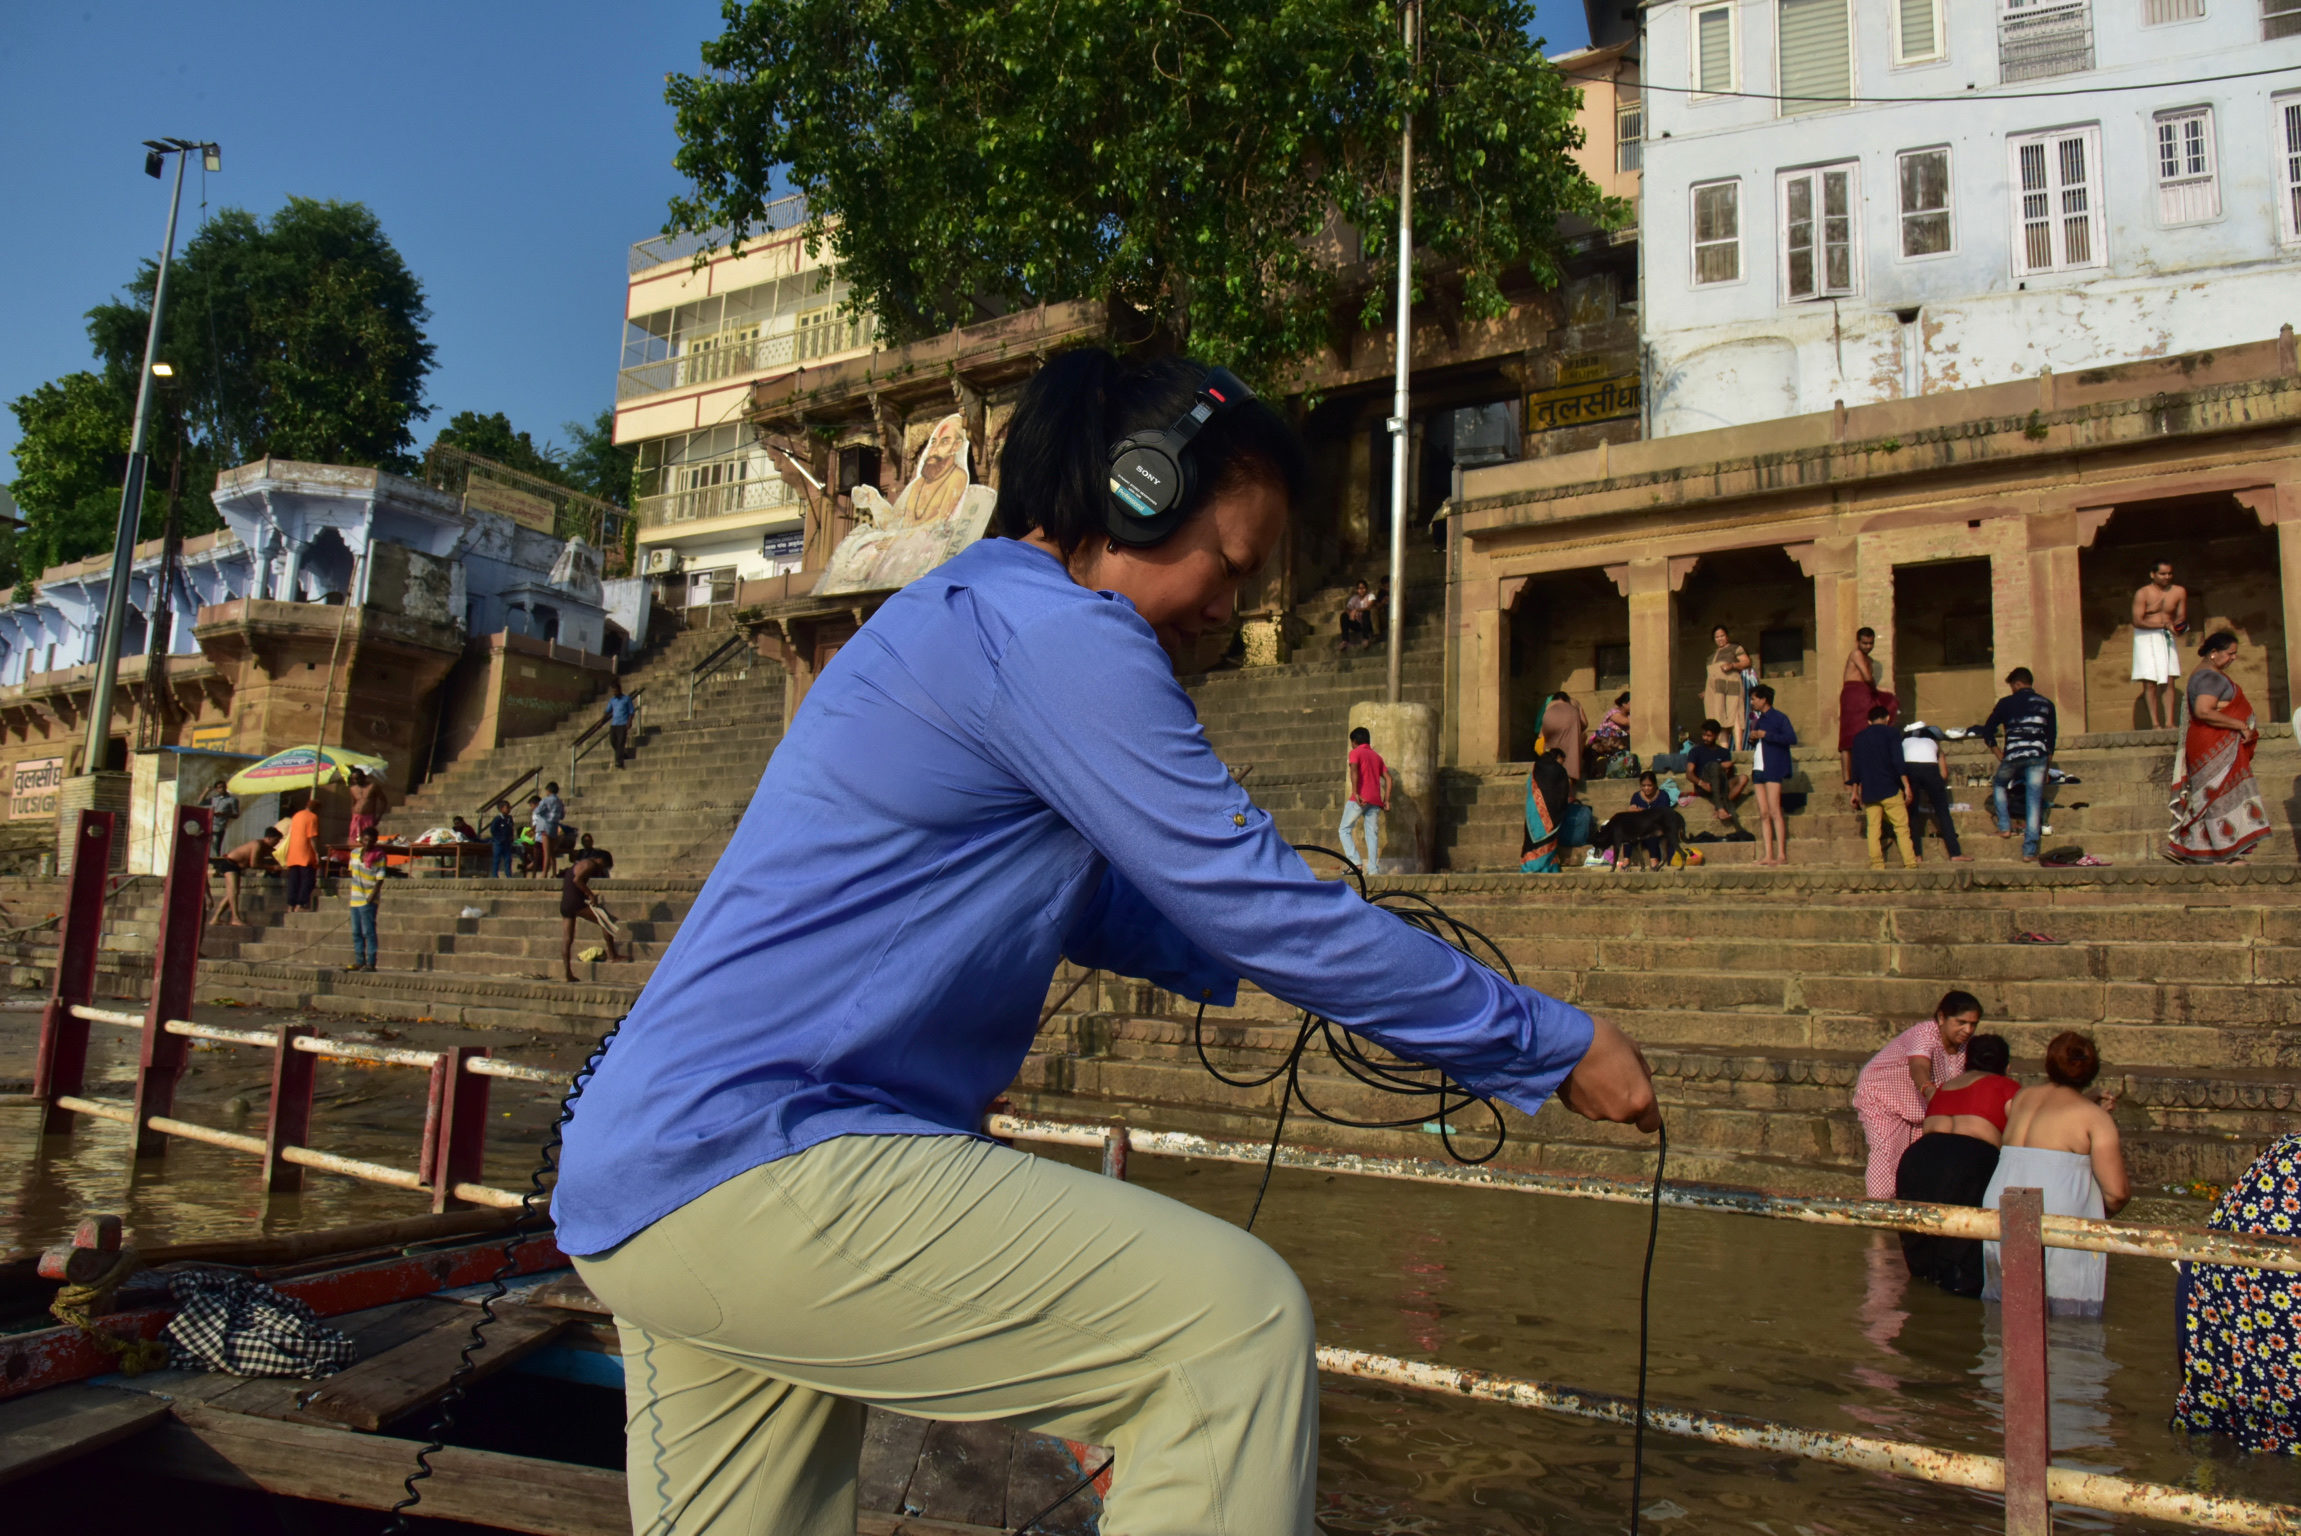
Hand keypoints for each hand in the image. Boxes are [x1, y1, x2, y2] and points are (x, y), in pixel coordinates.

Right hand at [1560, 1017, 1661, 1133]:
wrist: (1566, 1040)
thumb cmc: (1605, 1040)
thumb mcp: (1633, 1050)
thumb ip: (1641, 1073)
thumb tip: (1641, 1082)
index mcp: (1640, 1100)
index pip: (1650, 1124)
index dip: (1647, 1113)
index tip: (1641, 1099)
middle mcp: (1619, 1113)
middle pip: (1627, 1115)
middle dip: (1624, 1100)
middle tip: (1614, 1075)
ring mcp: (1595, 1113)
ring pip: (1605, 1110)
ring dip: (1604, 1097)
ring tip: (1594, 1071)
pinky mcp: (1575, 1109)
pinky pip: (1587, 1105)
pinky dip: (1586, 1094)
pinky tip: (1580, 1074)